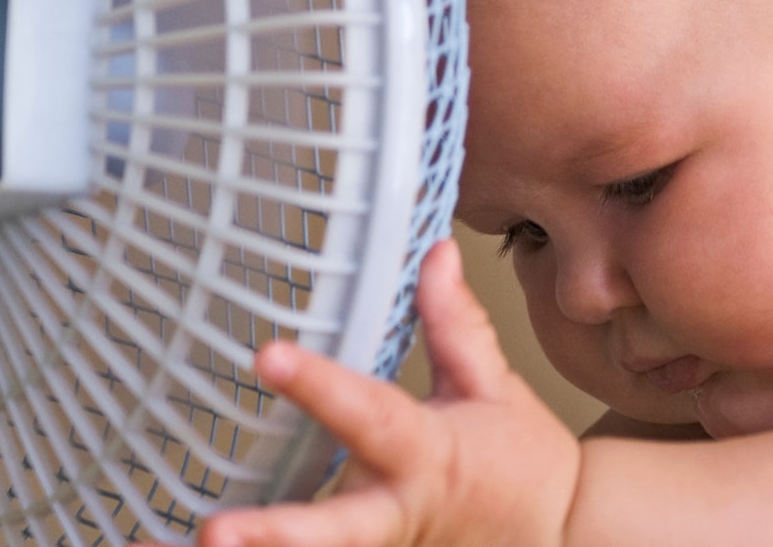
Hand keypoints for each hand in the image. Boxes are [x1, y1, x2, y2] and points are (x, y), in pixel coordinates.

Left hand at [154, 240, 581, 546]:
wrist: (558, 536)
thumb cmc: (519, 464)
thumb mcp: (491, 386)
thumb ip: (454, 324)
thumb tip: (435, 254)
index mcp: (427, 455)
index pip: (370, 414)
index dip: (320, 388)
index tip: (269, 356)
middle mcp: (397, 513)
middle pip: (334, 531)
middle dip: (276, 534)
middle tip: (215, 532)